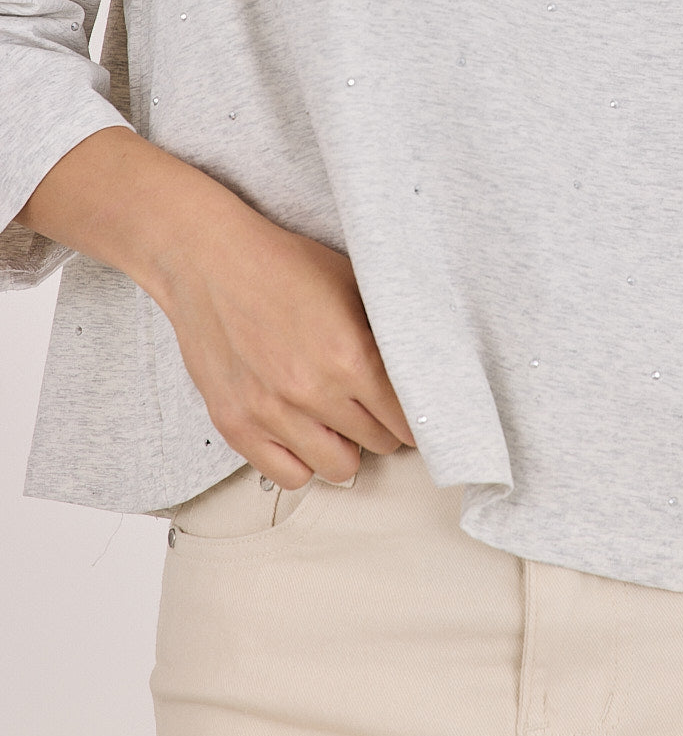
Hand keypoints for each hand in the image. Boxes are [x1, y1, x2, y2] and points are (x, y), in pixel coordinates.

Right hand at [149, 202, 416, 488]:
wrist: (208, 260)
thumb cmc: (282, 265)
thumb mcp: (352, 282)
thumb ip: (385, 329)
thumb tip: (421, 364)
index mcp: (350, 355)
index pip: (408, 417)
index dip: (417, 414)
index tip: (415, 408)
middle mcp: (313, 392)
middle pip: (380, 443)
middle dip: (385, 426)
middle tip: (377, 406)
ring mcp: (271, 414)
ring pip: (340, 468)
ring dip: (349, 447)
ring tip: (342, 421)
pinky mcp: (236, 425)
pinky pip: (290, 475)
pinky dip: (304, 460)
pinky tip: (306, 433)